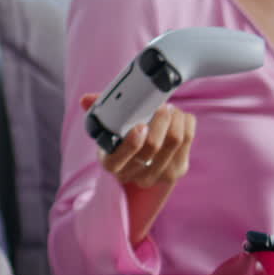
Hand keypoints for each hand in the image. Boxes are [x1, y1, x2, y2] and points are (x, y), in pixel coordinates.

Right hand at [79, 93, 195, 188]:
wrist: (142, 163)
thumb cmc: (122, 140)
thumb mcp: (107, 130)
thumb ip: (98, 113)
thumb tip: (86, 100)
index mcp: (111, 164)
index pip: (118, 159)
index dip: (131, 143)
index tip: (140, 125)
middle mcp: (134, 174)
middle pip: (153, 146)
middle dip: (159, 120)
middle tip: (160, 105)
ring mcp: (158, 174)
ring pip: (174, 141)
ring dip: (175, 118)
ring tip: (169, 108)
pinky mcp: (178, 169)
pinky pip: (188, 140)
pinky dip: (186, 122)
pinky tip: (179, 116)